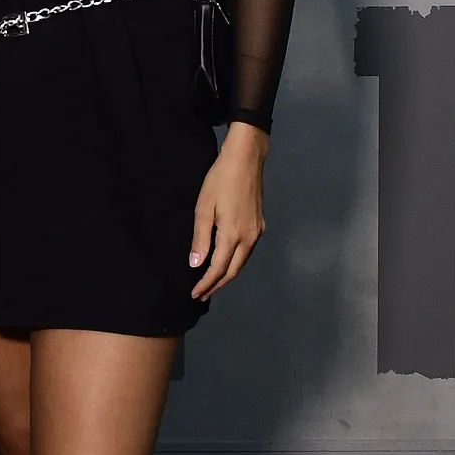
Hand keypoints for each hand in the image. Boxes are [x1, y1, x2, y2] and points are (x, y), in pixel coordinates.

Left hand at [189, 123, 267, 299]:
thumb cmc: (220, 181)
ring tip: (212, 283)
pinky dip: (235, 262)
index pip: (218, 269)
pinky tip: (226, 262)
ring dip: (227, 275)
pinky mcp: (260, 225)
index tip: (194, 294)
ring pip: (242, 262)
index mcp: (233, 235)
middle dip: (217, 284)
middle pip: (233, 270)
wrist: (246, 160)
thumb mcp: (203, 208)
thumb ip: (200, 239)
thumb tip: (195, 264)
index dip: (206, 283)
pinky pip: (246, 252)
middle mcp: (249, 238)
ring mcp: (257, 232)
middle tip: (202, 294)